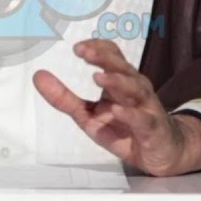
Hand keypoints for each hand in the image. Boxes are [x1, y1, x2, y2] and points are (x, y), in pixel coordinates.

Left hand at [33, 39, 200, 176]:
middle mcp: (135, 89)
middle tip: (84, 52)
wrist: (161, 153)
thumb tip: (38, 76)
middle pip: (122, 67)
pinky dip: (130, 114)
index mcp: (120, 81)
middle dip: (103, 58)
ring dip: (116, 81)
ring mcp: (145, 107)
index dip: (97, 48)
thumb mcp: (88, 115)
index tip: (78, 48)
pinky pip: (142, 119)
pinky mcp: (151, 128)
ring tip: (98, 77)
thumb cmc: (125, 129)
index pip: (112, 55)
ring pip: (134, 88)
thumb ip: (63, 97)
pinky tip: (117, 111)